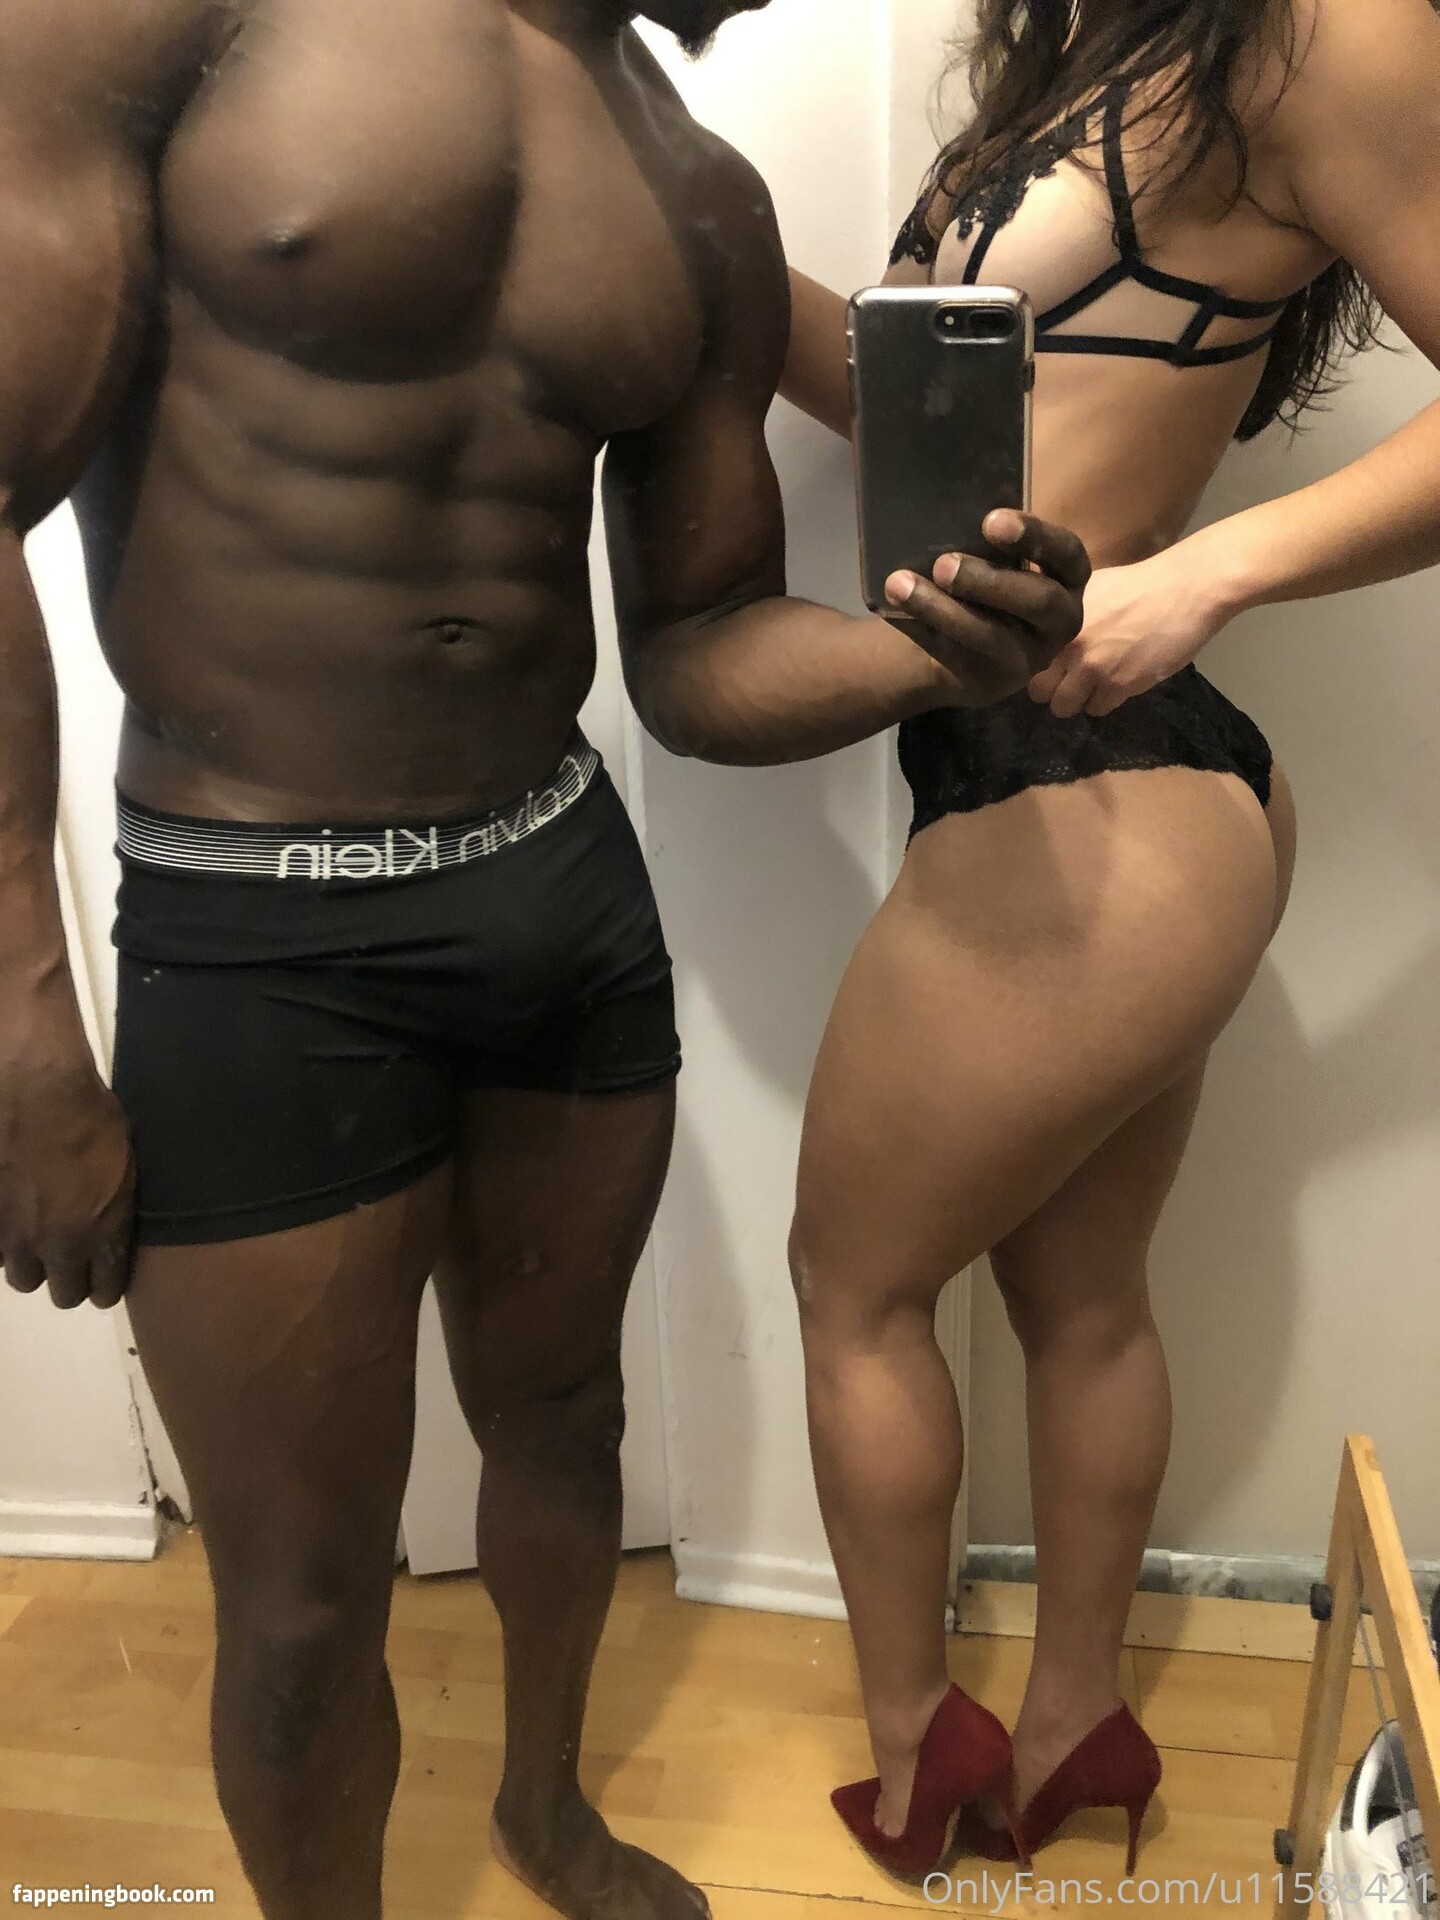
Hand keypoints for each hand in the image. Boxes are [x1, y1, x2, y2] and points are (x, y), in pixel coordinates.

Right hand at [0, 1026, 135, 1309]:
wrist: (35, 1088)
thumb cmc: (90, 1115)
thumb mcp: (123, 1165)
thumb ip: (114, 1209)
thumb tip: (109, 1227)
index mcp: (102, 1233)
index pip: (105, 1291)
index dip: (105, 1285)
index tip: (102, 1277)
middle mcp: (59, 1245)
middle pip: (64, 1294)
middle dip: (70, 1277)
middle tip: (69, 1255)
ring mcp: (16, 1236)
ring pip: (23, 1277)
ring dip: (33, 1260)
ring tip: (36, 1235)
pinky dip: (4, 1240)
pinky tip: (11, 1217)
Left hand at [885, 510, 1091, 708]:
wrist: (970, 646)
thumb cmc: (992, 583)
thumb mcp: (1001, 560)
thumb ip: (991, 543)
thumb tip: (945, 512)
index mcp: (1069, 578)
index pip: (1067, 553)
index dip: (1035, 537)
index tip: (991, 521)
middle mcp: (1060, 621)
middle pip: (1037, 601)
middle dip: (988, 581)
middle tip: (944, 564)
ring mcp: (1028, 658)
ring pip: (991, 636)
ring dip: (942, 609)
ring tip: (900, 584)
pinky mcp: (991, 682)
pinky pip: (955, 656)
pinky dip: (921, 629)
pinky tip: (894, 609)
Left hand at [1027, 543, 1227, 718]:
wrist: (1183, 591)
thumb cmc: (1136, 585)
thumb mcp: (1086, 585)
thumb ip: (1058, 606)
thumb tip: (1031, 607)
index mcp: (1056, 622)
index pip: (1026, 661)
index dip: (1036, 667)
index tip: (1049, 665)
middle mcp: (1067, 647)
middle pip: (1039, 692)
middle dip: (1052, 688)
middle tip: (1069, 680)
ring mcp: (1092, 669)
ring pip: (1065, 707)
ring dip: (1077, 699)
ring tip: (1093, 684)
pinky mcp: (1119, 685)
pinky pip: (1097, 709)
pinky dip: (1104, 701)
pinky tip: (1116, 682)